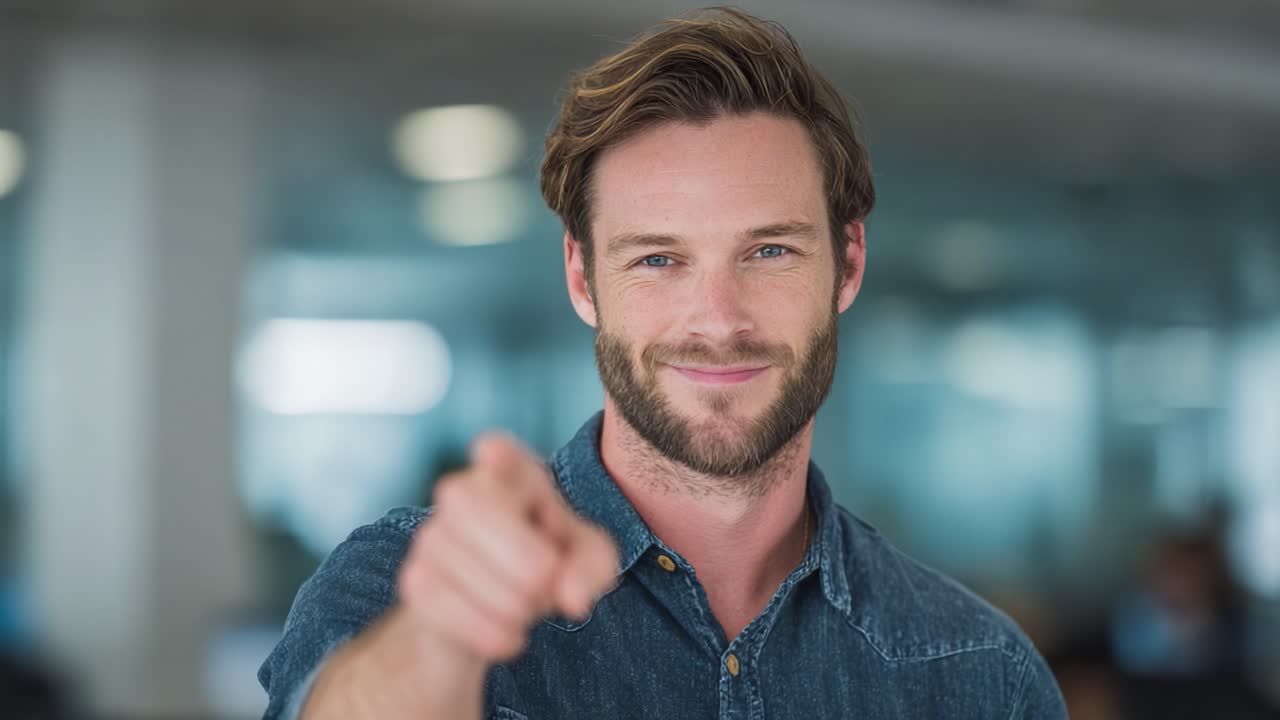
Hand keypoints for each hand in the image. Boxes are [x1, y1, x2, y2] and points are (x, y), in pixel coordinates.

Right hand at [398, 431, 619, 663]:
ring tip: (526, 608)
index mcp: (515, 474)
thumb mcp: (586, 560)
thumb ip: (592, 566)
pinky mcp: (415, 579)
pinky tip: (509, 634)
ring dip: (514, 605)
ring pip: (468, 569)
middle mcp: (464, 492)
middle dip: (522, 560)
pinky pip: (448, 607)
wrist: (490, 610)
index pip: (501, 453)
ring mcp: (432, 534)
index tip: (490, 453)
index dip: (496, 455)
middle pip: (475, 509)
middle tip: (545, 585)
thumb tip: (573, 597)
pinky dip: (490, 631)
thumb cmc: (543, 563)